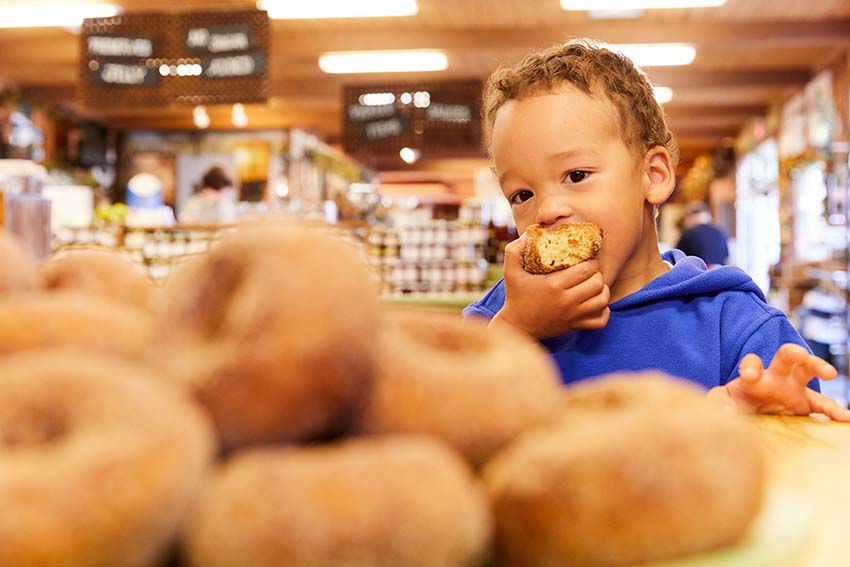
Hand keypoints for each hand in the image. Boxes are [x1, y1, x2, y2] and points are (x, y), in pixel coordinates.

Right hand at [490, 233, 609, 338]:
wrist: (516, 327)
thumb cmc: (515, 296)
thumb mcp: (510, 271)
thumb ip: (515, 250)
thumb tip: (529, 233)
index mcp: (554, 285)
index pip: (586, 269)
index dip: (590, 262)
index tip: (584, 260)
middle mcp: (566, 301)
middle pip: (597, 283)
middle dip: (597, 274)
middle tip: (589, 272)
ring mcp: (572, 315)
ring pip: (602, 300)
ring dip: (602, 291)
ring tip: (594, 285)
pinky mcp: (575, 326)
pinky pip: (600, 321)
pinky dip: (603, 311)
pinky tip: (595, 304)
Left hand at [707, 344, 849, 421]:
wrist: (747, 416)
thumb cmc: (733, 404)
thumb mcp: (721, 403)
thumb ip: (717, 403)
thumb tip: (721, 411)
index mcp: (753, 375)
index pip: (752, 362)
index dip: (751, 366)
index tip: (750, 376)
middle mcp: (775, 376)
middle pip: (785, 356)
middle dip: (793, 352)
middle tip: (800, 354)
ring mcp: (792, 388)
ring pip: (807, 370)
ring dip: (818, 367)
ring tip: (829, 373)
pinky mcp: (804, 403)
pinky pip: (823, 404)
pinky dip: (835, 410)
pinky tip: (844, 418)